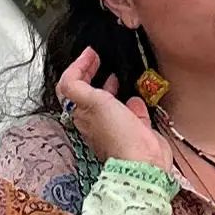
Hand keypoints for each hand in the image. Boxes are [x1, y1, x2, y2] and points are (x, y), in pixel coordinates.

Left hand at [56, 47, 173, 172]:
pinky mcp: (135, 129)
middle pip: (86, 93)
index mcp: (81, 113)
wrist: (144, 160)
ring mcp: (115, 125)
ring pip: (108, 102)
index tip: (90, 53)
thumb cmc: (117, 135)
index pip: (70, 86)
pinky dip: (131, 100)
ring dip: (108, 85)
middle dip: (89, 73)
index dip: (77, 67)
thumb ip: (77, 85)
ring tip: (113, 73)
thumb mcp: (91, 101)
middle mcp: (96, 119)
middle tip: (97, 58)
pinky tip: (134, 95)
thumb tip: (76, 72)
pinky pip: (131, 111)